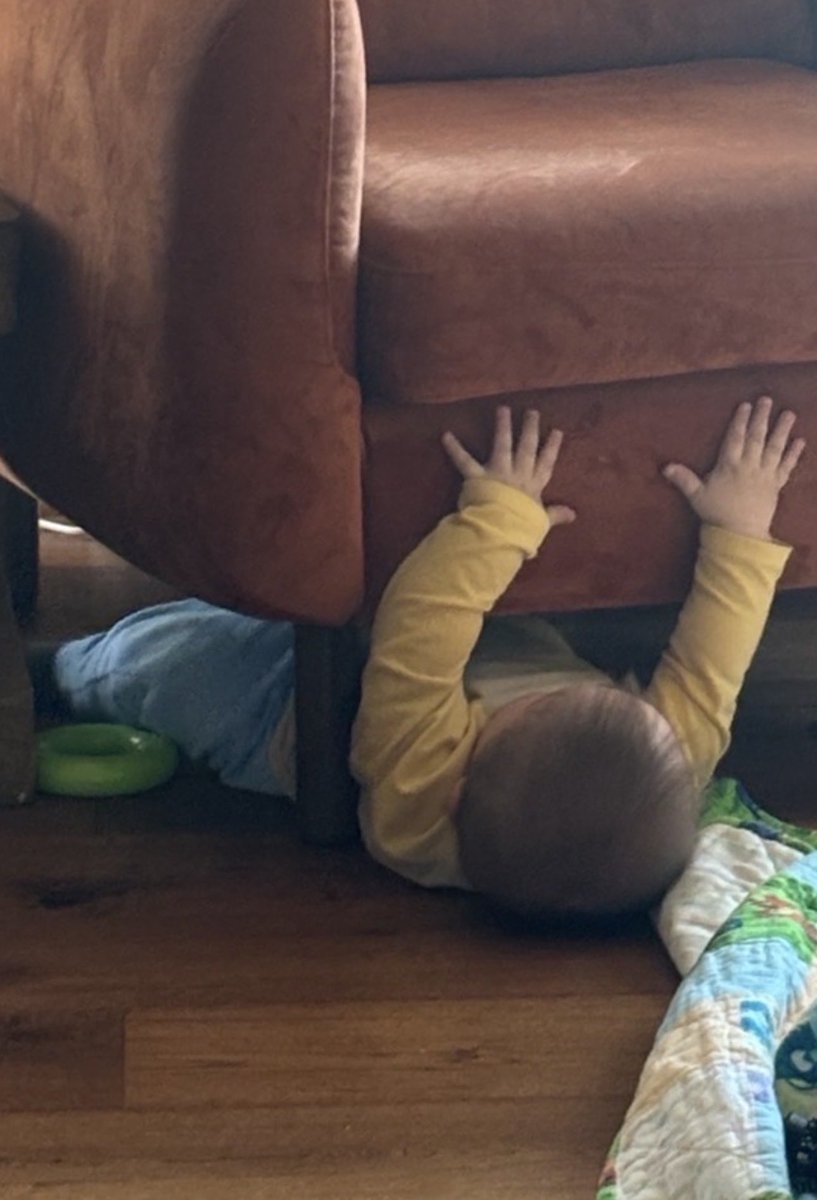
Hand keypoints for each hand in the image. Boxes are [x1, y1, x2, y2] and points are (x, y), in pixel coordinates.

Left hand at [442, 406, 575, 526]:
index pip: (546, 463)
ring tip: (503, 409)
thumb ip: (555, 515)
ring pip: (502, 445)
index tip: (556, 431)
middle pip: (527, 448)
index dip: (552, 447)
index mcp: (533, 486)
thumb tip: (573, 514)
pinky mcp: (477, 477)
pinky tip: (446, 435)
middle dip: (530, 429)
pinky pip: (464, 461)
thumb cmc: (521, 528)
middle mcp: (517, 474)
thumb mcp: (540, 522)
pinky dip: (454, 448)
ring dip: (502, 427)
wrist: (501, 530)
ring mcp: (498, 472)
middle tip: (532, 412)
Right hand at [663, 396, 804, 539]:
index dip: (740, 421)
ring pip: (774, 449)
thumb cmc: (717, 514)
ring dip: (782, 430)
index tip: (745, 405)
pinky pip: (786, 467)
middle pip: (756, 438)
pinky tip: (800, 441)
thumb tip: (665, 467)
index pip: (735, 438)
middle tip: (767, 400)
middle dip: (761, 418)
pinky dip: (794, 454)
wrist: (741, 534)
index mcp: (730, 466)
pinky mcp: (776, 485)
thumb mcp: (696, 496)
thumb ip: (683, 479)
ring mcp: (765, 475)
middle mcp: (749, 467)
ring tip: (789, 414)